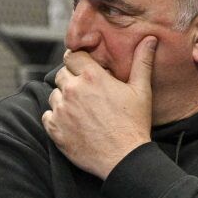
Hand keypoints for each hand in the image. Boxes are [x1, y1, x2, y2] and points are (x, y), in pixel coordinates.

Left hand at [43, 41, 153, 178]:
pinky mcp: (54, 129)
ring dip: (63, 99)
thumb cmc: (134, 124)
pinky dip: (56, 118)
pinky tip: (72, 123)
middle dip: (71, 79)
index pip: (72, 55)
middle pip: (61, 74)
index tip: (83, 69)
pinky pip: (47, 116)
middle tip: (85, 92)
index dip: (78, 61)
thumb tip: (149, 39)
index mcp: (92, 76)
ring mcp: (61, 110)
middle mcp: (73, 90)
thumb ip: (141, 62)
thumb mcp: (141, 90)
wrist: (124, 158)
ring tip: (81, 110)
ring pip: (54, 95)